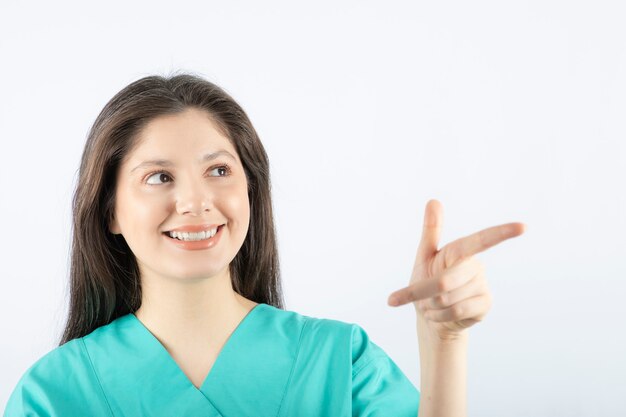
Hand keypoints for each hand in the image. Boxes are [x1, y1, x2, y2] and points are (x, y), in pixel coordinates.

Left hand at [387, 199, 524, 339]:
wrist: (431, 317)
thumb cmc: (426, 282)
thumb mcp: (424, 256)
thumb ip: (431, 231)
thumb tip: (433, 200)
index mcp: (461, 251)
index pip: (481, 241)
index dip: (501, 233)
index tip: (523, 227)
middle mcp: (476, 266)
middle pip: (445, 281)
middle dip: (422, 291)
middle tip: (416, 297)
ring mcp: (482, 285)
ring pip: (448, 298)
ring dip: (430, 305)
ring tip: (431, 305)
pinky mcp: (485, 304)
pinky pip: (457, 310)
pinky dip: (439, 315)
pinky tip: (439, 315)